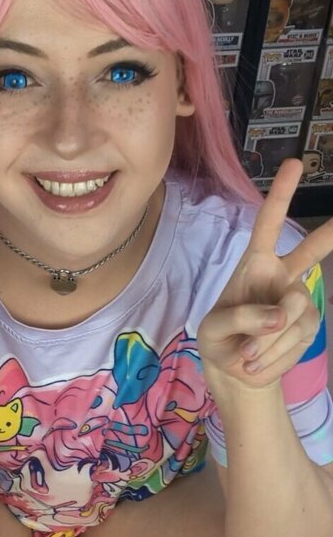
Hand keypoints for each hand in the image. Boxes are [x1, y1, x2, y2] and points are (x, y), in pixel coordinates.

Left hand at [196, 159, 330, 392]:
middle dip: (329, 233)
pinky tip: (259, 360)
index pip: (268, 225)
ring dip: (267, 340)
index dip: (281, 195)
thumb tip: (279, 316)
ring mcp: (299, 299)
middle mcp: (282, 275)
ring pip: (292, 311)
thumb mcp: (214, 329)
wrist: (236, 371)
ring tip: (247, 354)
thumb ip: (242, 318)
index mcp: (255, 264)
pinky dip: (274, 353)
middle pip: (310, 251)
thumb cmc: (220, 340)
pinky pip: (296, 335)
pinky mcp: (309, 324)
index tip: (292, 164)